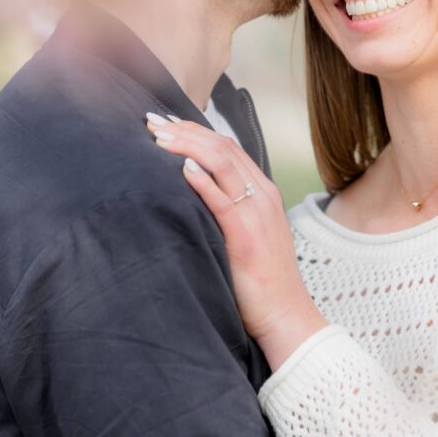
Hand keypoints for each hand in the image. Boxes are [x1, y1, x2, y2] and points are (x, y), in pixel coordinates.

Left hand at [146, 114, 327, 369]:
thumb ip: (230, 210)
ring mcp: (256, 214)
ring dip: (188, 147)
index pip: (228, 147)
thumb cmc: (262, 280)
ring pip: (222, 164)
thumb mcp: (249, 234)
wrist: (285, 314)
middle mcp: (262, 196)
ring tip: (159, 138)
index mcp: (263, 192)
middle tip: (152, 122)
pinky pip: (223, 201)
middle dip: (185, 131)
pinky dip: (203, 182)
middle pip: (222, 147)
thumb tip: (195, 194)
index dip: (195, 131)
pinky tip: (183, 170)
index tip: (166, 123)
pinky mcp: (246, 237)